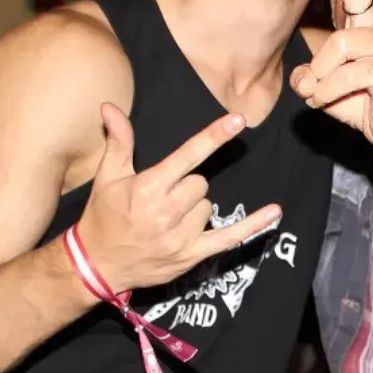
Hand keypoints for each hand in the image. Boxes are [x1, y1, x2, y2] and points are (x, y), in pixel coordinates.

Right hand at [76, 106, 282, 293]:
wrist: (97, 265)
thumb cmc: (103, 216)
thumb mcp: (107, 177)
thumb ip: (118, 142)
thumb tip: (110, 107)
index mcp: (148, 188)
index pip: (188, 155)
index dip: (213, 136)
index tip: (238, 120)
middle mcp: (166, 211)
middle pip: (200, 183)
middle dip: (185, 186)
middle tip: (161, 199)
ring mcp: (181, 236)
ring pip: (208, 207)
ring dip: (194, 210)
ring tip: (166, 220)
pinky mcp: (191, 255)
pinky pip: (230, 238)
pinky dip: (253, 225)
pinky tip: (275, 212)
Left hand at [292, 0, 372, 154]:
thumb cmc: (358, 100)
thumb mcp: (323, 87)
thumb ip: (308, 78)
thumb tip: (303, 81)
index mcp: (365, 29)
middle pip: (339, 40)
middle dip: (317, 71)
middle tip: (312, 91)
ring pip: (347, 65)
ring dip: (327, 90)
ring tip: (325, 100)